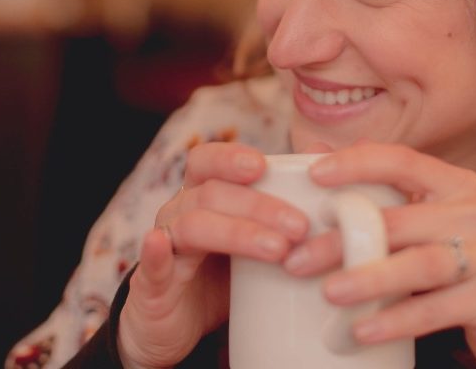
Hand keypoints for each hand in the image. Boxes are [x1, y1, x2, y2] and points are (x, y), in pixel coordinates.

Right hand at [117, 142, 309, 368]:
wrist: (182, 325)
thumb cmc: (227, 272)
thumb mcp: (257, 235)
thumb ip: (286, 195)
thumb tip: (324, 150)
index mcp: (202, 194)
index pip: (207, 160)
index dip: (229, 158)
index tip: (262, 165)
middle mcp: (179, 211)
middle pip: (211, 193)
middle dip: (258, 205)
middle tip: (299, 225)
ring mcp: (165, 245)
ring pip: (193, 225)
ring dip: (236, 232)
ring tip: (278, 249)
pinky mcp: (152, 286)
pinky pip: (151, 265)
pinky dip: (156, 254)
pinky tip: (160, 244)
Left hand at [282, 141, 475, 368]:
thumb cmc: (460, 255)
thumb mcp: (426, 215)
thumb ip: (378, 186)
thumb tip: (315, 149)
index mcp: (452, 183)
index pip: (400, 160)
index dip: (355, 163)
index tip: (313, 173)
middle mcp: (473, 210)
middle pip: (397, 219)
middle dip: (341, 239)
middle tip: (297, 258)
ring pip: (417, 263)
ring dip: (368, 278)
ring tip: (329, 292)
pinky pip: (435, 309)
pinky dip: (395, 320)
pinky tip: (360, 330)